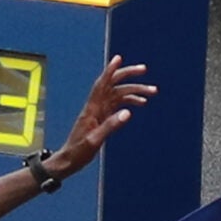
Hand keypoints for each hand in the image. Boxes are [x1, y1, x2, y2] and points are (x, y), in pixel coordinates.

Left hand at [45, 56, 157, 175]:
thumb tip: (127, 112)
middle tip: (144, 70)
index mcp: (91, 110)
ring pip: (119, 94)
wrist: (68, 161)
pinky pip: (118, 104)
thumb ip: (110, 126)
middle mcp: (95, 107)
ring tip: (152, 92)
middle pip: (113, 85)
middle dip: (128, 75)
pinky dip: (130, 101)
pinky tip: (140, 103)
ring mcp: (99, 112)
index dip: (110, 71)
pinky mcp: (102, 118)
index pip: (101, 85)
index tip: (118, 58)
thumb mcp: (94, 141)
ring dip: (135, 91)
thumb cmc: (77, 152)